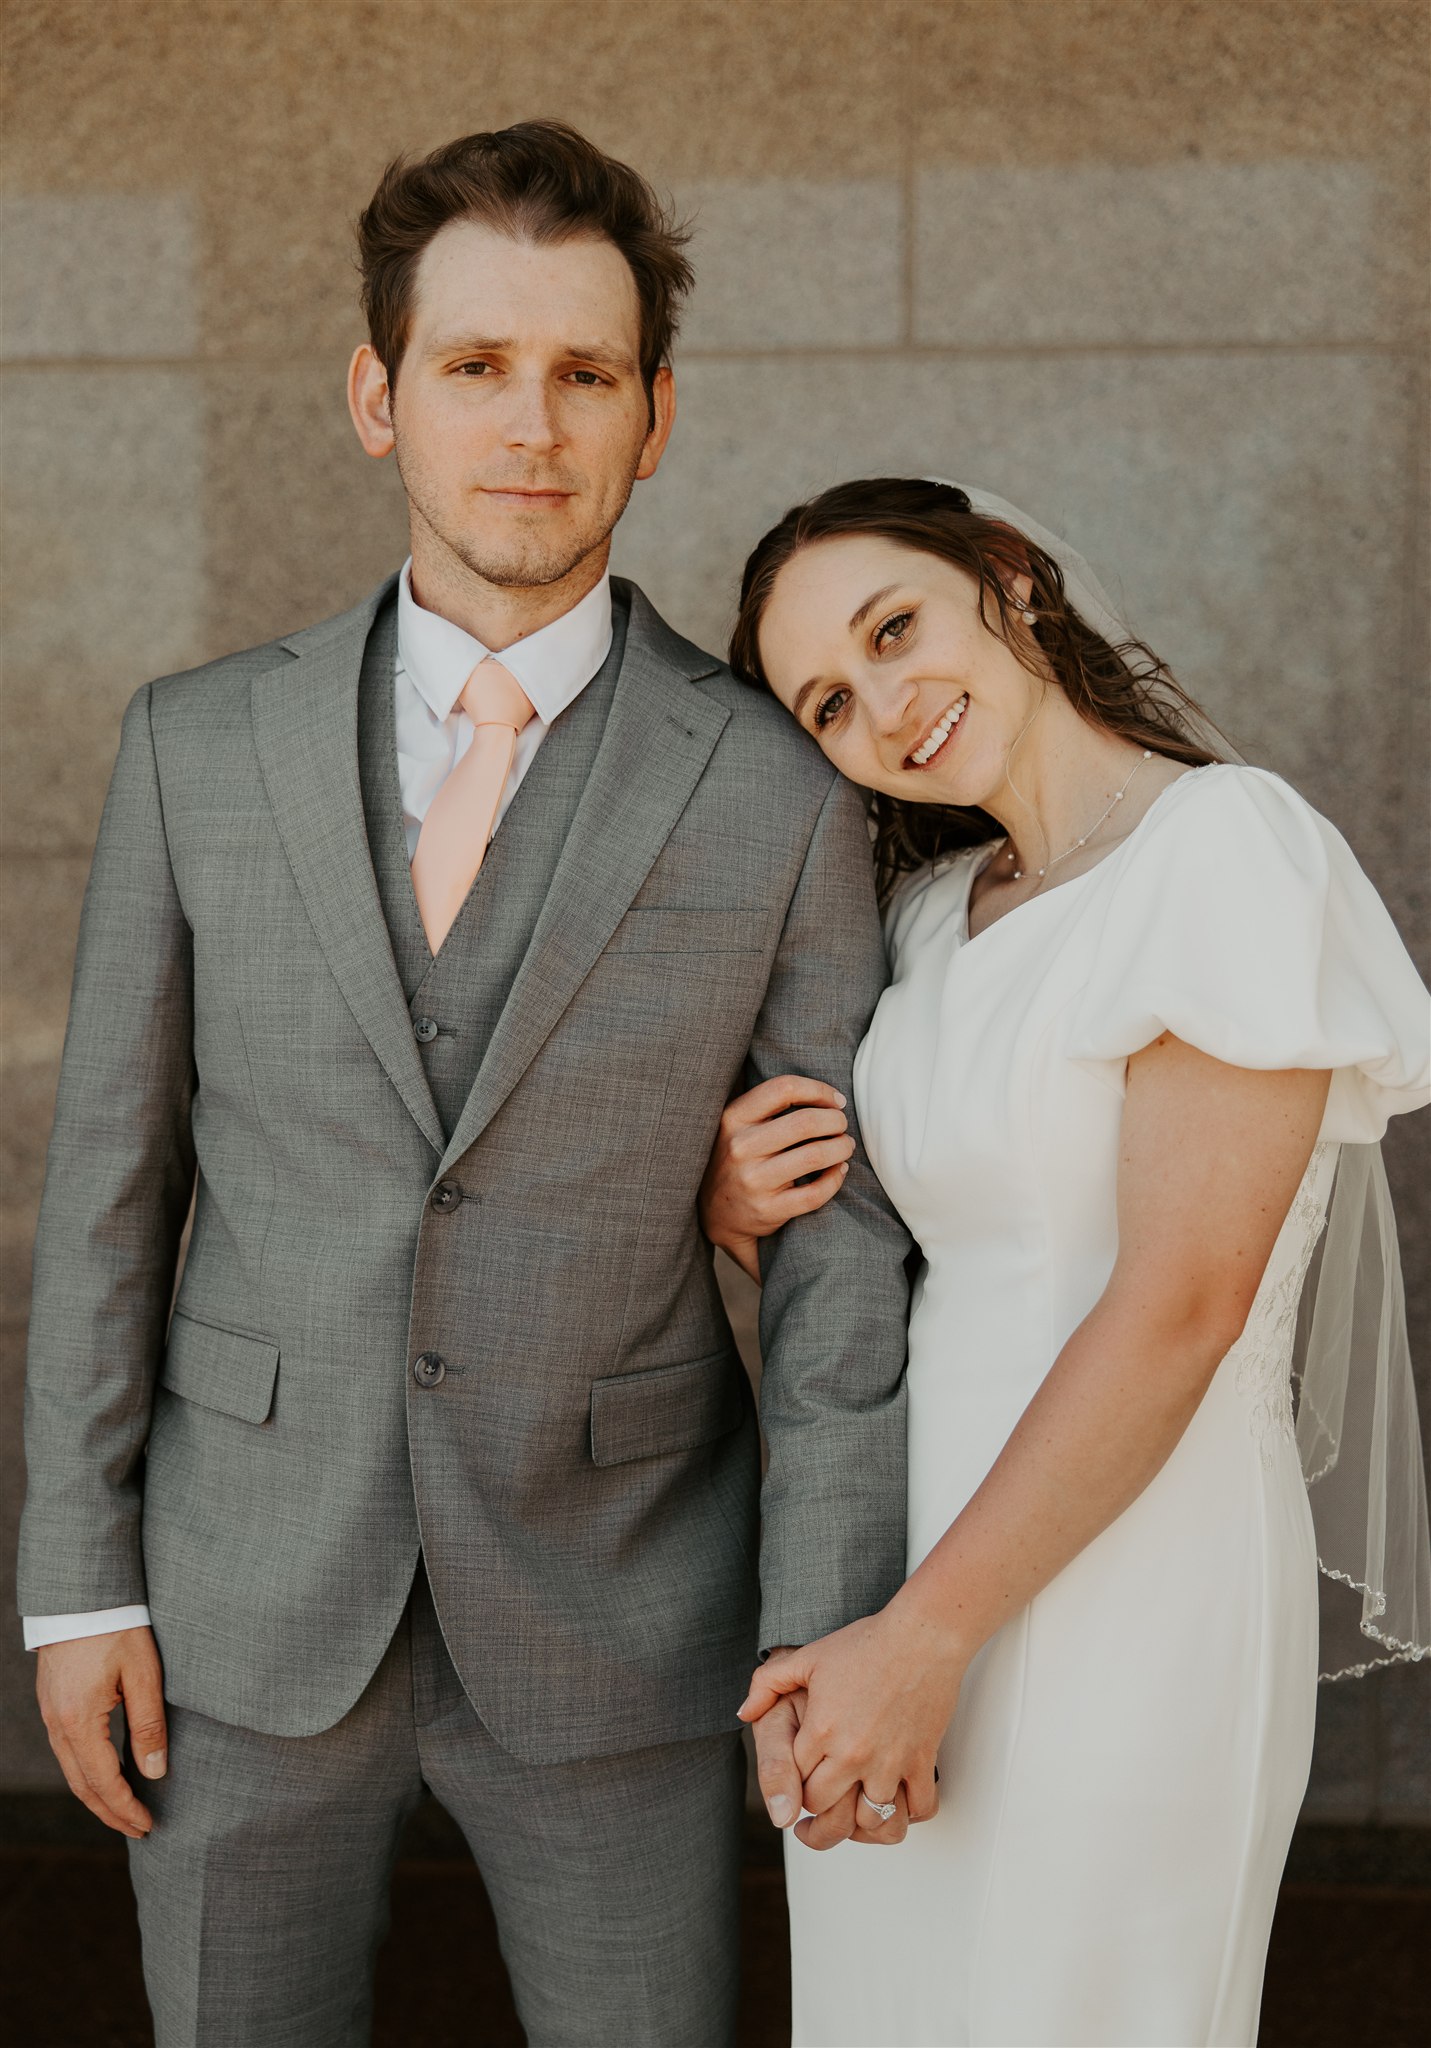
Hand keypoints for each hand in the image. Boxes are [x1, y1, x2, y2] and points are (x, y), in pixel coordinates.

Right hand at [37, 1627, 167, 1837]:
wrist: (81, 1594)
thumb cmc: (117, 1627)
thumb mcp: (143, 1674)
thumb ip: (149, 1725)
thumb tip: (155, 1773)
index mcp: (79, 1722)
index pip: (103, 1782)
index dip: (126, 1808)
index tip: (147, 1825)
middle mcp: (57, 1724)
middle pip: (82, 1786)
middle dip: (110, 1812)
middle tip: (137, 1830)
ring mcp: (51, 1714)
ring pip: (72, 1771)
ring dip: (97, 1796)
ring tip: (124, 1810)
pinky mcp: (53, 1703)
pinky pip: (67, 1752)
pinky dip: (87, 1773)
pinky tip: (106, 1775)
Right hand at [698, 1075, 853, 1282]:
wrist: (715, 1213)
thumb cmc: (737, 1159)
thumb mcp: (738, 1126)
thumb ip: (770, 1107)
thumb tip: (831, 1098)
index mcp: (733, 1118)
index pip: (783, 1089)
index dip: (818, 1090)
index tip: (836, 1100)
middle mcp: (741, 1147)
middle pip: (805, 1122)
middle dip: (836, 1120)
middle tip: (842, 1125)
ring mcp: (753, 1180)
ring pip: (815, 1156)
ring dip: (842, 1147)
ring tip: (846, 1145)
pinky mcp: (767, 1209)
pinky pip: (815, 1193)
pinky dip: (836, 1178)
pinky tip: (839, 1170)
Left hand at [737, 1605, 961, 1849]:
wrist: (921, 1635)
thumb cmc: (867, 1643)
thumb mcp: (807, 1657)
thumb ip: (767, 1684)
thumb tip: (744, 1712)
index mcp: (821, 1730)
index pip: (796, 1781)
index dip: (796, 1784)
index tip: (801, 1782)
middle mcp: (852, 1754)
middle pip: (825, 1807)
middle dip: (819, 1810)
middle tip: (819, 1810)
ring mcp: (889, 1761)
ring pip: (869, 1819)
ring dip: (861, 1821)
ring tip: (854, 1816)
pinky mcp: (921, 1761)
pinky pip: (918, 1809)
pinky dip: (909, 1815)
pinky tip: (898, 1805)